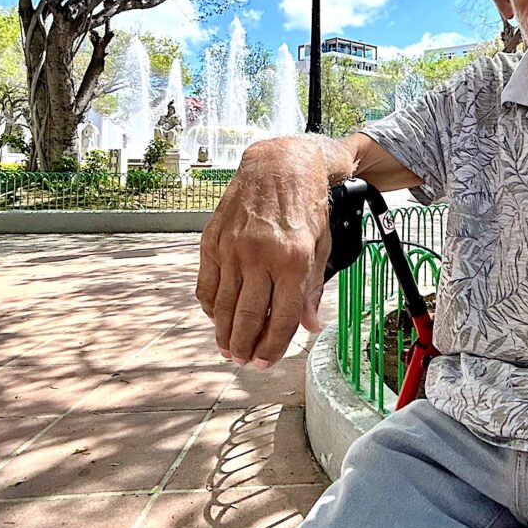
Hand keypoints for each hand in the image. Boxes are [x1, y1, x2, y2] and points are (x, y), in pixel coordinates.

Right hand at [196, 138, 331, 368]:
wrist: (279, 164)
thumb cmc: (305, 204)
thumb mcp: (321, 245)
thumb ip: (312, 289)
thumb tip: (310, 326)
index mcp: (293, 259)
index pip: (283, 317)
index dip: (274, 347)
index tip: (267, 362)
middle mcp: (260, 255)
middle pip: (249, 317)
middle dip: (246, 348)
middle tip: (246, 362)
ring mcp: (232, 248)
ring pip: (224, 306)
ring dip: (225, 334)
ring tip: (229, 349)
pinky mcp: (213, 241)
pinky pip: (207, 285)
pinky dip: (211, 307)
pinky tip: (218, 317)